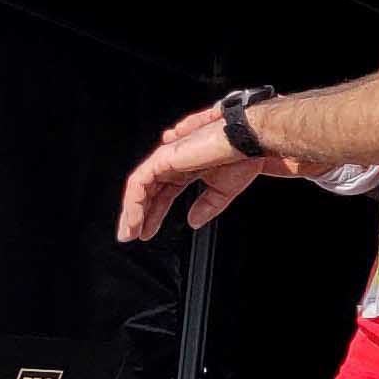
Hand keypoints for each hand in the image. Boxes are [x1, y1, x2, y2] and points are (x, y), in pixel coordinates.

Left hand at [119, 119, 272, 240]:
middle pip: (147, 191)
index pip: (162, 194)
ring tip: (130, 232)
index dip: (154, 214)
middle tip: (131, 235)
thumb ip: (206, 206)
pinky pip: (139, 183)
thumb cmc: (242, 158)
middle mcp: (173, 161)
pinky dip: (134, 203)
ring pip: (138, 187)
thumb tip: (193, 221)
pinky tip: (135, 220)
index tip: (147, 232)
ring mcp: (166, 159)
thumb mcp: (223, 190)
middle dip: (138, 215)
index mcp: (186, 168)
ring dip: (132, 212)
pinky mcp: (162, 158)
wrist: (249, 142)